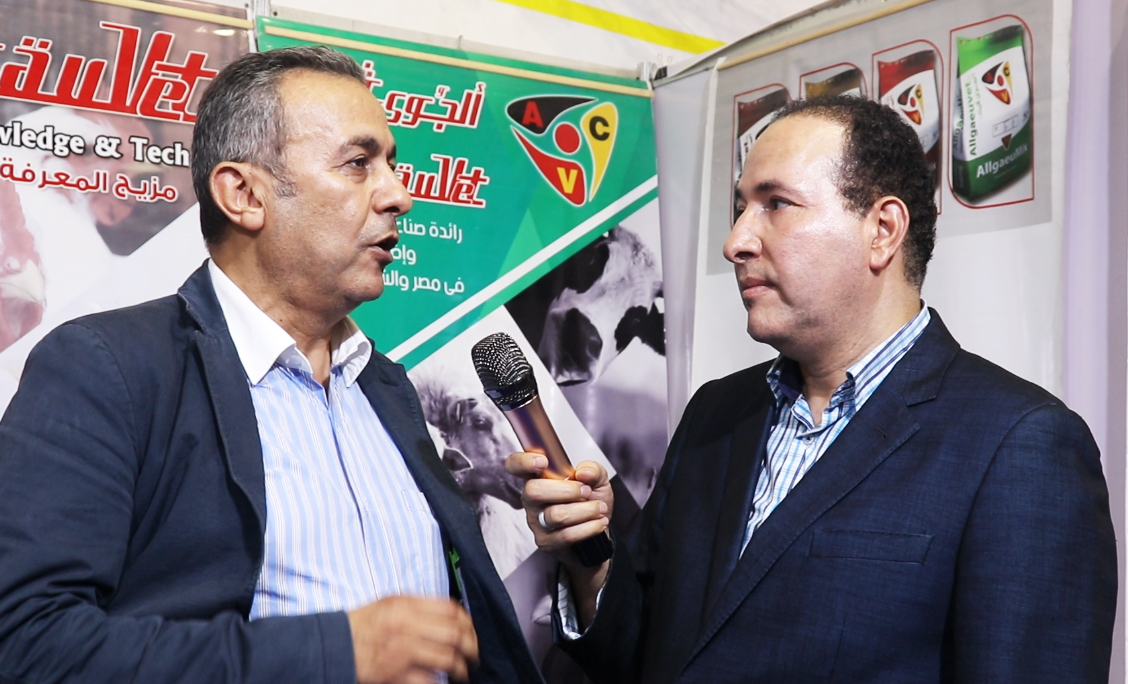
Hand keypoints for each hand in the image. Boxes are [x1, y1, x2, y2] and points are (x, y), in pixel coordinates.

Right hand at [347, 596, 478, 683]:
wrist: (333, 646)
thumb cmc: (360, 627)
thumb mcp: (388, 605)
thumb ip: (415, 607)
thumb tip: (447, 615)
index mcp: (406, 604)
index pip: (451, 608)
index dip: (466, 621)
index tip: (470, 631)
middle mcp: (407, 623)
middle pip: (454, 633)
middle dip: (470, 646)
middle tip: (473, 654)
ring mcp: (402, 648)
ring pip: (447, 657)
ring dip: (460, 668)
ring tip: (462, 673)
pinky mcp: (396, 672)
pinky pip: (429, 680)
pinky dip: (438, 682)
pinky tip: (441, 682)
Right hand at [505, 453, 612, 618]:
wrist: (599, 532)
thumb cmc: (591, 501)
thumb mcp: (597, 480)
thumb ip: (593, 469)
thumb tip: (583, 472)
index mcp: (538, 477)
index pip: (516, 465)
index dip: (523, 461)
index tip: (543, 461)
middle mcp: (531, 499)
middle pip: (533, 491)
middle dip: (566, 490)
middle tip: (586, 491)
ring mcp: (536, 521)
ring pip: (554, 515)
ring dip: (585, 510)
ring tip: (599, 508)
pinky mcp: (546, 542)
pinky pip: (565, 535)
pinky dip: (588, 527)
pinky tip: (599, 522)